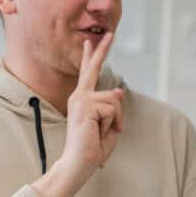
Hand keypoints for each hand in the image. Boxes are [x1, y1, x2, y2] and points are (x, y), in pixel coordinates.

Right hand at [63, 31, 123, 173]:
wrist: (78, 163)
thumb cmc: (92, 148)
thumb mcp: (109, 125)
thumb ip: (113, 107)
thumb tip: (117, 89)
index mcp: (82, 100)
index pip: (88, 74)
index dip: (91, 56)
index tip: (92, 40)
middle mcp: (79, 96)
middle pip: (93, 68)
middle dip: (102, 50)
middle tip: (110, 32)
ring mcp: (81, 100)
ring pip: (114, 99)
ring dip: (116, 119)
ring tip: (102, 132)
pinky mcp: (85, 106)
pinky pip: (112, 108)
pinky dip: (112, 123)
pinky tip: (99, 132)